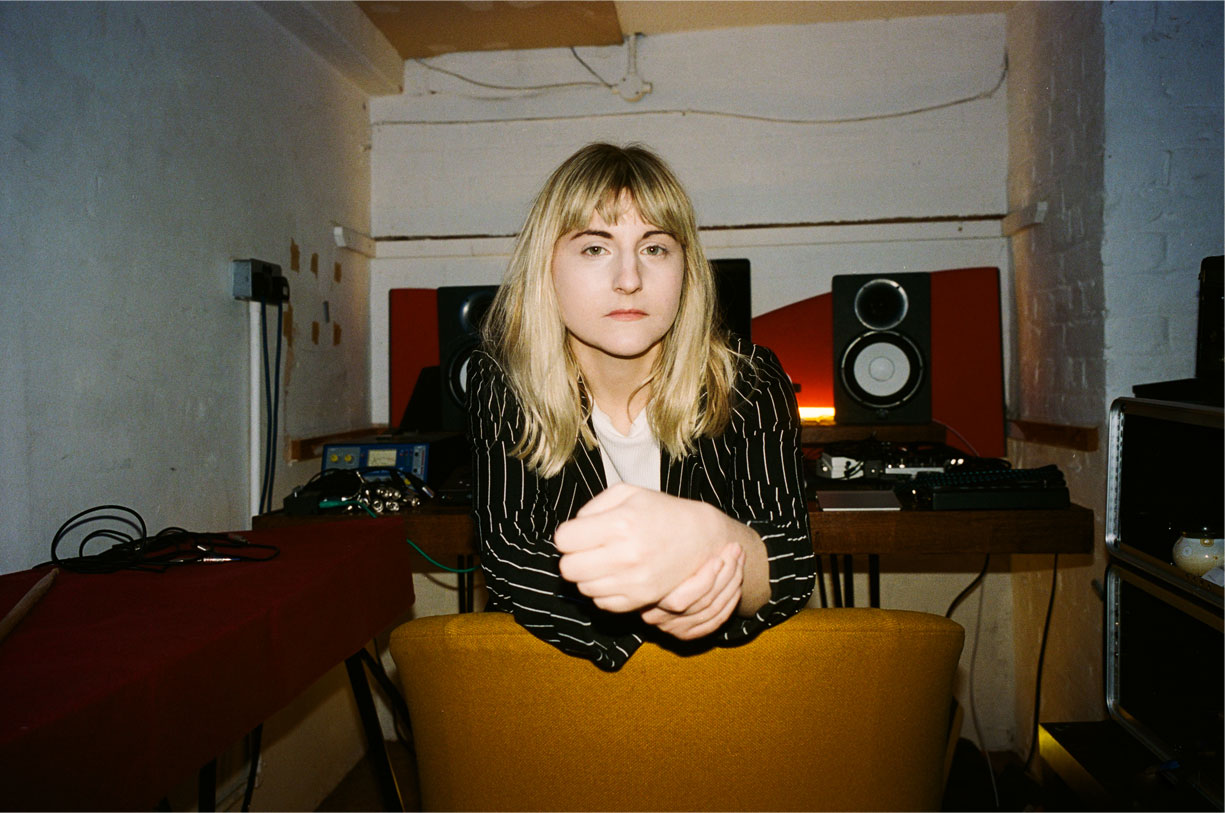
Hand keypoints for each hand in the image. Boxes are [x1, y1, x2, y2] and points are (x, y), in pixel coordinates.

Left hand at [555, 484, 723, 612]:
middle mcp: (626, 555)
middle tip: (587, 549)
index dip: (567, 535)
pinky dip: (603, 591)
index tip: (577, 533)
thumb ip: (592, 507)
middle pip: (568, 569)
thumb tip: (572, 531)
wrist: (700, 537)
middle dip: (572, 557)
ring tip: (604, 561)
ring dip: (587, 576)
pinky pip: (602, 603)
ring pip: (583, 588)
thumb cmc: (660, 511)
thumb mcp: (627, 493)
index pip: (564, 540)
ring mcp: (634, 581)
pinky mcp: (642, 599)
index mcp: (620, 523)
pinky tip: (615, 576)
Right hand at [641, 543, 744, 639]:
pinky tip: (736, 582)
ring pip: (711, 610)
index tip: (719, 558)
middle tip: (736, 549)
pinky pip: (714, 620)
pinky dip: (730, 602)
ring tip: (739, 558)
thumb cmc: (654, 545)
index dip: (704, 581)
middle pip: (701, 602)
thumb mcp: (649, 538)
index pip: (679, 600)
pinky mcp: (685, 632)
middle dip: (725, 574)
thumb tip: (675, 521)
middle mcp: (654, 617)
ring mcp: (671, 627)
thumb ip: (660, 534)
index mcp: (643, 597)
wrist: (646, 569)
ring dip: (732, 583)